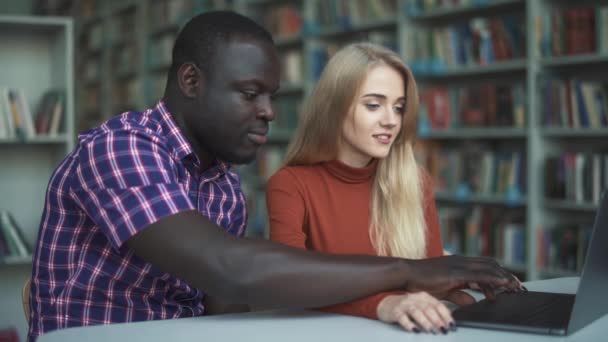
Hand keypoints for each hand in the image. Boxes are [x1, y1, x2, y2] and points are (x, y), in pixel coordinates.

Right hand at [377, 292, 454, 333]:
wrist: (386, 303)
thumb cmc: (408, 306)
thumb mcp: (422, 304)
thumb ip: (434, 310)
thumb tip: (449, 320)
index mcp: (424, 297)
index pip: (437, 305)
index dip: (445, 315)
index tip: (451, 325)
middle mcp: (414, 299)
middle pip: (427, 308)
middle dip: (437, 319)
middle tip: (443, 329)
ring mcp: (404, 304)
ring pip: (416, 312)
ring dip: (424, 321)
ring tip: (430, 330)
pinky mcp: (395, 312)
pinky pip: (402, 317)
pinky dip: (408, 324)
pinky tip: (414, 330)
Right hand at [404, 255, 522, 299]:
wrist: (407, 274)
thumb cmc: (421, 281)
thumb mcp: (444, 291)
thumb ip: (459, 295)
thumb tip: (472, 302)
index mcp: (459, 264)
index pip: (485, 265)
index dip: (500, 273)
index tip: (511, 284)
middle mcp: (461, 261)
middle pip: (491, 265)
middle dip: (507, 275)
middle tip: (518, 287)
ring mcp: (459, 264)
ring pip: (489, 268)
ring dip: (504, 277)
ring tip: (515, 287)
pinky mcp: (456, 272)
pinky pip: (479, 275)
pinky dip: (493, 279)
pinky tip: (502, 284)